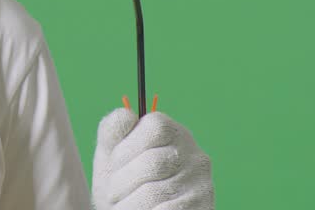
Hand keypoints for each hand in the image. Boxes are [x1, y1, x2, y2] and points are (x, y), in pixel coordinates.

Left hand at [91, 107, 213, 209]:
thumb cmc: (122, 184)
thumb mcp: (112, 155)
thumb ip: (113, 130)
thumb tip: (127, 114)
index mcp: (173, 133)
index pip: (155, 126)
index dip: (126, 149)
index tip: (113, 165)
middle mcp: (195, 155)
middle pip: (153, 162)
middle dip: (122, 181)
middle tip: (112, 193)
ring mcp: (203, 184)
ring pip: (156, 192)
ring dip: (129, 203)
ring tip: (122, 206)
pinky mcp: (203, 207)